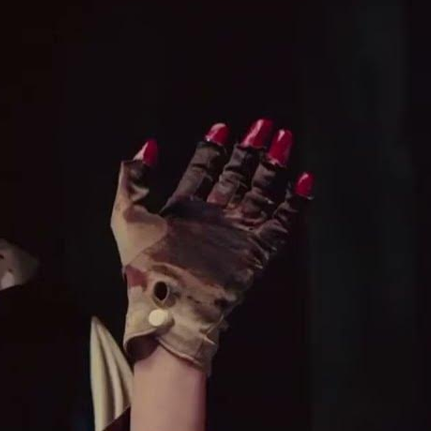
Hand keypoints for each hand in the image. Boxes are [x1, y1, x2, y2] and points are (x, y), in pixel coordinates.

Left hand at [109, 119, 312, 372]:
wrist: (167, 305)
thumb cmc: (144, 264)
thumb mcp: (126, 214)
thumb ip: (132, 179)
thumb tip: (145, 145)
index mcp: (184, 209)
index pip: (203, 170)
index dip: (212, 149)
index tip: (221, 127)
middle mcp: (213, 218)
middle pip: (237, 177)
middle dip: (249, 150)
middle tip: (263, 125)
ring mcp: (236, 234)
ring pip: (261, 193)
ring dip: (273, 166)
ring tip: (284, 140)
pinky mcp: (255, 252)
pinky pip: (281, 224)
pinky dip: (294, 203)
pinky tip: (305, 180)